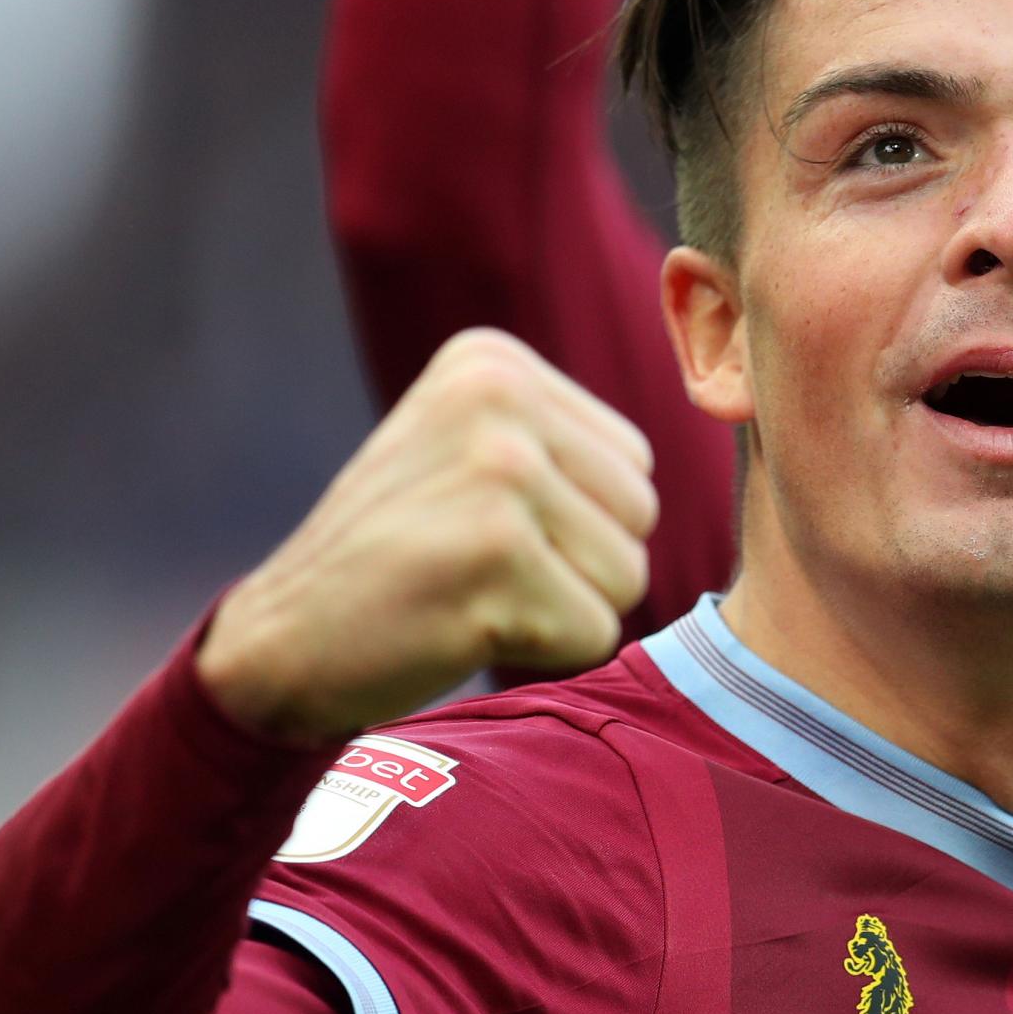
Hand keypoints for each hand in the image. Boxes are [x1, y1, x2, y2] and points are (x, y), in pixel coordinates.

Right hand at [198, 329, 657, 743]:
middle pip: (641, 515)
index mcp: (493, 362)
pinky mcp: (496, 559)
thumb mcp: (470, 451)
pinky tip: (461, 627)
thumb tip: (729, 419)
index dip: (576, 521)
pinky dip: (540, 650)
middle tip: (477, 570)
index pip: (632, 460)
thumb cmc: (398, 556)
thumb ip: (565, 440)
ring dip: (561, 610)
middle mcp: (497, 400)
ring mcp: (496, 475)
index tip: (482, 527)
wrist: (283, 640)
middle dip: (578, 567)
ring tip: (471, 594)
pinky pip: (595, 632)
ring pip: (627, 575)